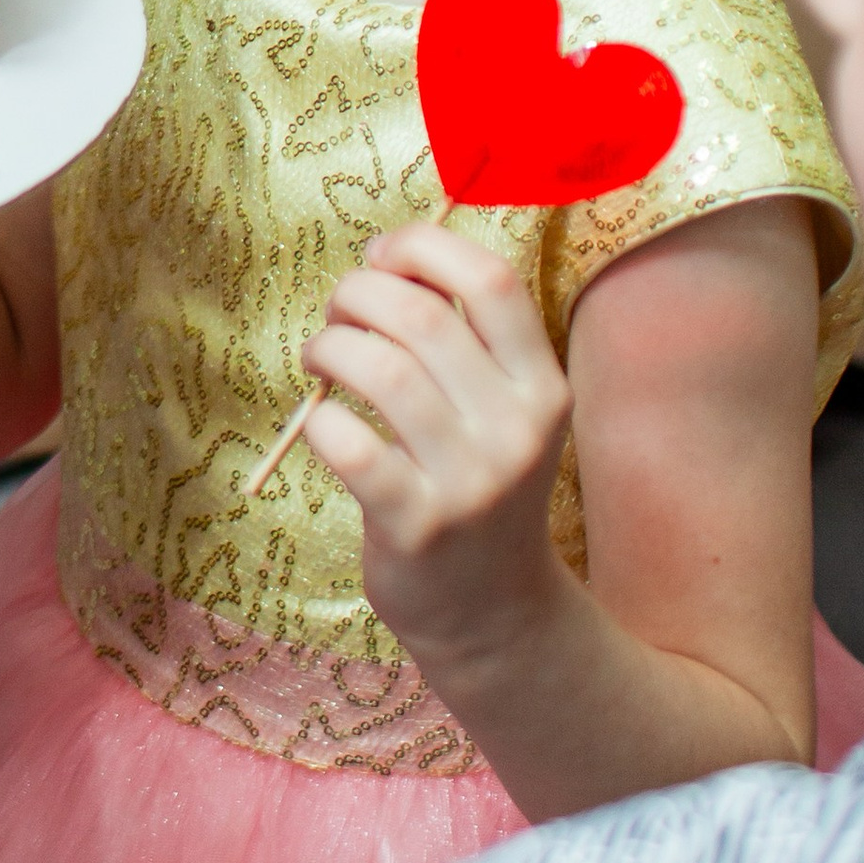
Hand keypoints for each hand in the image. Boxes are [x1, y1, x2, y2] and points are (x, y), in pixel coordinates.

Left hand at [299, 222, 571, 671]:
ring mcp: (469, 482)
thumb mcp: (503, 411)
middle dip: (358, 293)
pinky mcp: (416, 526)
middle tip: (337, 312)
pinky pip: (349, 445)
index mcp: (543, 386)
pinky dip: (320, 420)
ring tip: (321, 358)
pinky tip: (321, 423)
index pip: (491, 280)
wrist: (495, 615)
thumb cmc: (480, 483)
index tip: (382, 255)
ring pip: (382, 370)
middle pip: (422, 316)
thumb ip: (466, 337)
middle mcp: (516, 430)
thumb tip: (386, 258)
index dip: (423, 247)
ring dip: (331, 347)